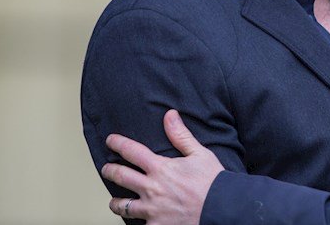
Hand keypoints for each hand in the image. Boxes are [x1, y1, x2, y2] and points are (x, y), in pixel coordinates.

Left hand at [102, 109, 224, 224]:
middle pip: (120, 176)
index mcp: (160, 168)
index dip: (118, 143)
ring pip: (122, 206)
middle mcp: (151, 188)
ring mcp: (152, 210)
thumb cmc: (213, 182)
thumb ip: (181, 135)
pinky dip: (137, 222)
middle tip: (107, 168)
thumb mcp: (200, 153)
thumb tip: (170, 115)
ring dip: (116, 203)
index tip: (111, 140)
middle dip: (110, 170)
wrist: (222, 208)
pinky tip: (138, 220)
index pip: (131, 151)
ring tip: (115, 202)